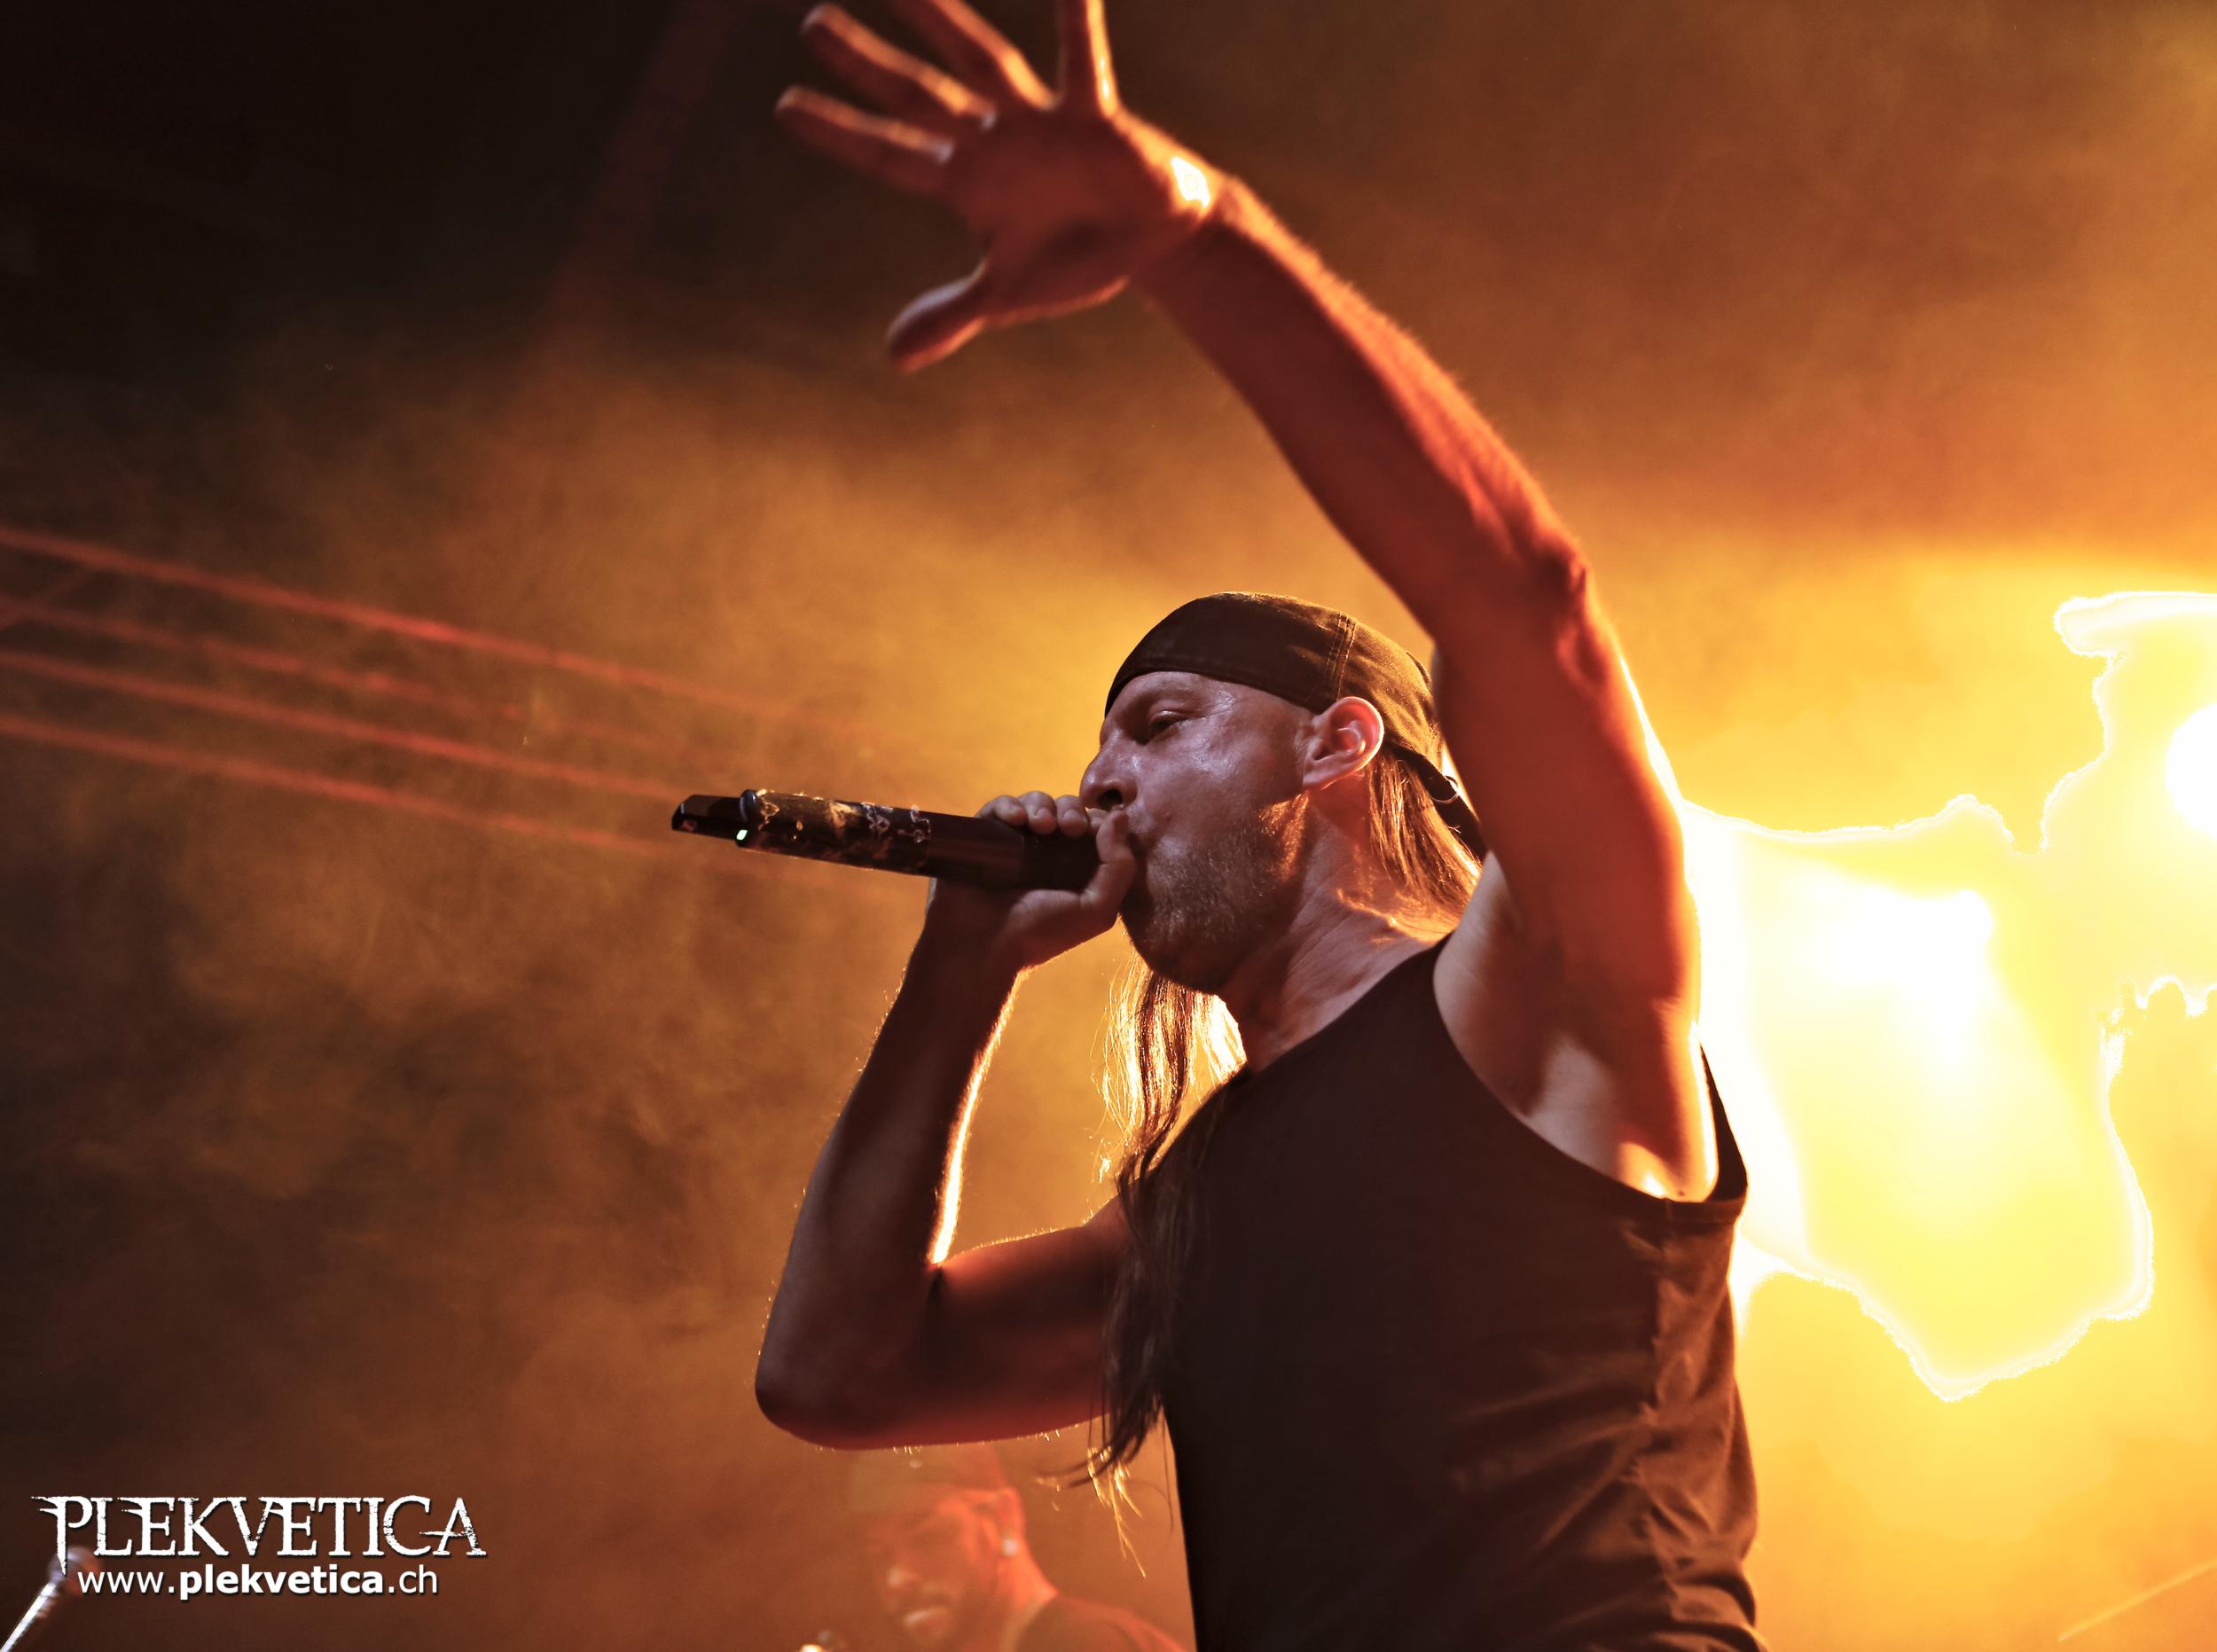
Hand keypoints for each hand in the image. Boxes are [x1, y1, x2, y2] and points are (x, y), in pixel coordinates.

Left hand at [776, 0, 1218, 368]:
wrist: (1154, 240)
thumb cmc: (1077, 258)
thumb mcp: (1010, 294)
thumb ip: (953, 315)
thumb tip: (895, 357)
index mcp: (968, 183)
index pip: (892, 154)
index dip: (842, 134)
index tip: (787, 108)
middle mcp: (993, 141)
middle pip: (919, 95)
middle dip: (868, 64)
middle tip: (811, 24)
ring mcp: (1039, 123)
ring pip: (982, 61)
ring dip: (942, 21)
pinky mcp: (1094, 117)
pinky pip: (1084, 61)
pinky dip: (1077, 20)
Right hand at [919, 791, 1136, 976]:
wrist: (983, 948)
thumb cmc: (1041, 934)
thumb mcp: (1095, 910)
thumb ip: (1119, 868)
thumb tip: (1120, 817)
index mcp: (1074, 868)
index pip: (1093, 827)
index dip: (1097, 820)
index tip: (1095, 828)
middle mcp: (1046, 853)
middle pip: (1065, 810)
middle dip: (1071, 811)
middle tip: (1070, 827)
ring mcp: (1014, 843)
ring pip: (1034, 803)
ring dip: (1042, 805)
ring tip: (1041, 826)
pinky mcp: (984, 837)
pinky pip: (998, 808)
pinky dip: (1009, 806)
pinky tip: (1015, 820)